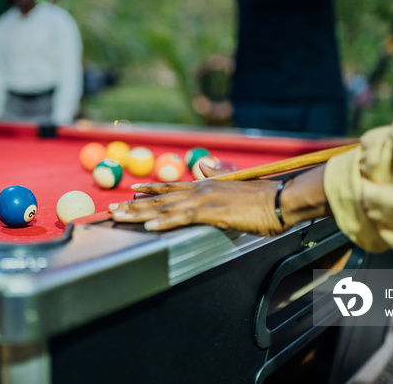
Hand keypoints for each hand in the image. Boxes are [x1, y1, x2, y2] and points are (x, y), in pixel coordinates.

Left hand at [109, 163, 331, 236]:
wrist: (281, 198)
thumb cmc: (263, 197)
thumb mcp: (236, 185)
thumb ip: (218, 176)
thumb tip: (204, 166)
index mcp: (205, 186)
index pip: (171, 188)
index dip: (150, 190)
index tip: (131, 191)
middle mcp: (200, 190)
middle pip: (160, 198)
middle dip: (134, 205)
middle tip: (111, 210)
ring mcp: (204, 199)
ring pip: (164, 207)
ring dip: (140, 214)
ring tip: (119, 218)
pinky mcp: (212, 211)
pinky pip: (182, 218)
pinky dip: (165, 222)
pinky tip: (149, 227)